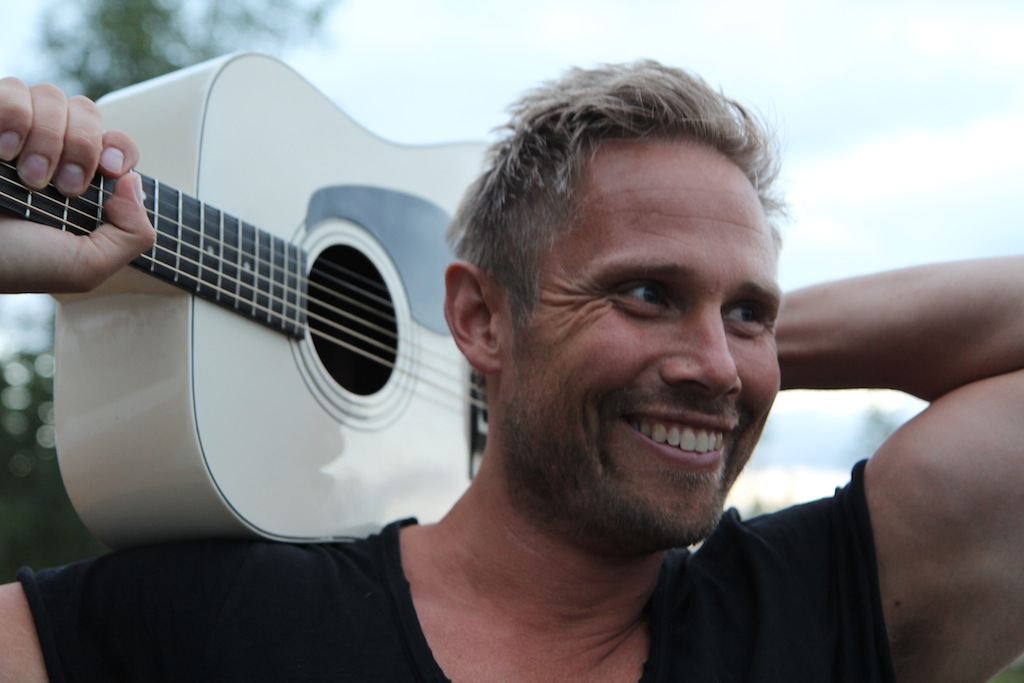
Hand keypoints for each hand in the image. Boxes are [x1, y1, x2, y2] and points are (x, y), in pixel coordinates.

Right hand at [0, 77, 154, 292]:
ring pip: (51, 95)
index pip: (117, 142)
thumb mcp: (88, 266)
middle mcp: (52, 148)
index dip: (120, 149)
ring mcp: (17, 129)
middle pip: (88, 110)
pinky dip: (13, 114)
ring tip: (26, 176)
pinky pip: (10, 87)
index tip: (108, 172)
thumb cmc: (19, 263)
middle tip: (63, 185)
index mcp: (82, 179)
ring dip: (46, 136)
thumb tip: (134, 180)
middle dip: (81, 146)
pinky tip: (2, 150)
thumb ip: (132, 234)